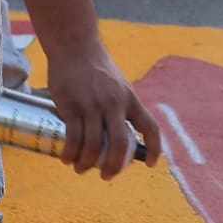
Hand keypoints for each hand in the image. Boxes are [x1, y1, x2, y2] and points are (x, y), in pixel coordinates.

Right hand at [46, 40, 162, 179]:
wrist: (74, 46)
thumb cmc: (96, 68)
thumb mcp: (118, 85)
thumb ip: (121, 107)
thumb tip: (118, 136)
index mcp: (130, 99)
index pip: (150, 127)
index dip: (156, 149)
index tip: (153, 164)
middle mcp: (114, 104)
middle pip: (119, 144)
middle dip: (114, 166)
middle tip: (106, 175)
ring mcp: (92, 105)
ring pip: (93, 145)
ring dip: (87, 163)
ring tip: (81, 169)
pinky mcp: (71, 106)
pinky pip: (73, 137)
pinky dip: (70, 153)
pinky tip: (67, 159)